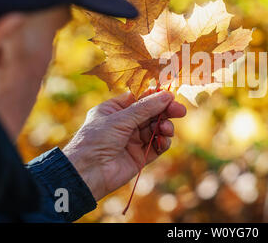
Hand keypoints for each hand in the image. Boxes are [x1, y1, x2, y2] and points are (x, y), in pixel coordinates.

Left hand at [63, 90, 185, 200]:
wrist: (87, 173)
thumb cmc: (96, 140)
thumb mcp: (120, 119)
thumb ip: (145, 108)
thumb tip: (167, 95)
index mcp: (114, 110)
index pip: (140, 98)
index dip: (155, 96)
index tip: (170, 95)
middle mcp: (124, 124)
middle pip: (151, 113)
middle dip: (166, 111)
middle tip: (180, 111)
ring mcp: (133, 140)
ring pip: (156, 129)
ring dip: (164, 127)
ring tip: (166, 129)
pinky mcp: (140, 156)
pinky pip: (157, 146)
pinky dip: (163, 142)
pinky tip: (163, 140)